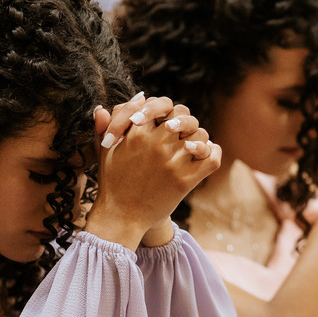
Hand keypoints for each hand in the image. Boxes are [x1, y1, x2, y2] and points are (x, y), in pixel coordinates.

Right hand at [87, 93, 220, 247]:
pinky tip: (203, 153)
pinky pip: (211, 158)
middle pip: (184, 115)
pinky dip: (212, 152)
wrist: (122, 216)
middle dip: (182, 120)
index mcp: (137, 134)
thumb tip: (124, 100)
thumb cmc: (112, 181)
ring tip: (189, 145)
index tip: (161, 118)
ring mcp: (173, 163)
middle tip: (177, 130)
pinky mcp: (186, 181)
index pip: (161, 104)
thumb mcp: (105, 150)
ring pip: (200, 134)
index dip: (163, 109)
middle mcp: (157, 145)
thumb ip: (110, 123)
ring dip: (197, 137)